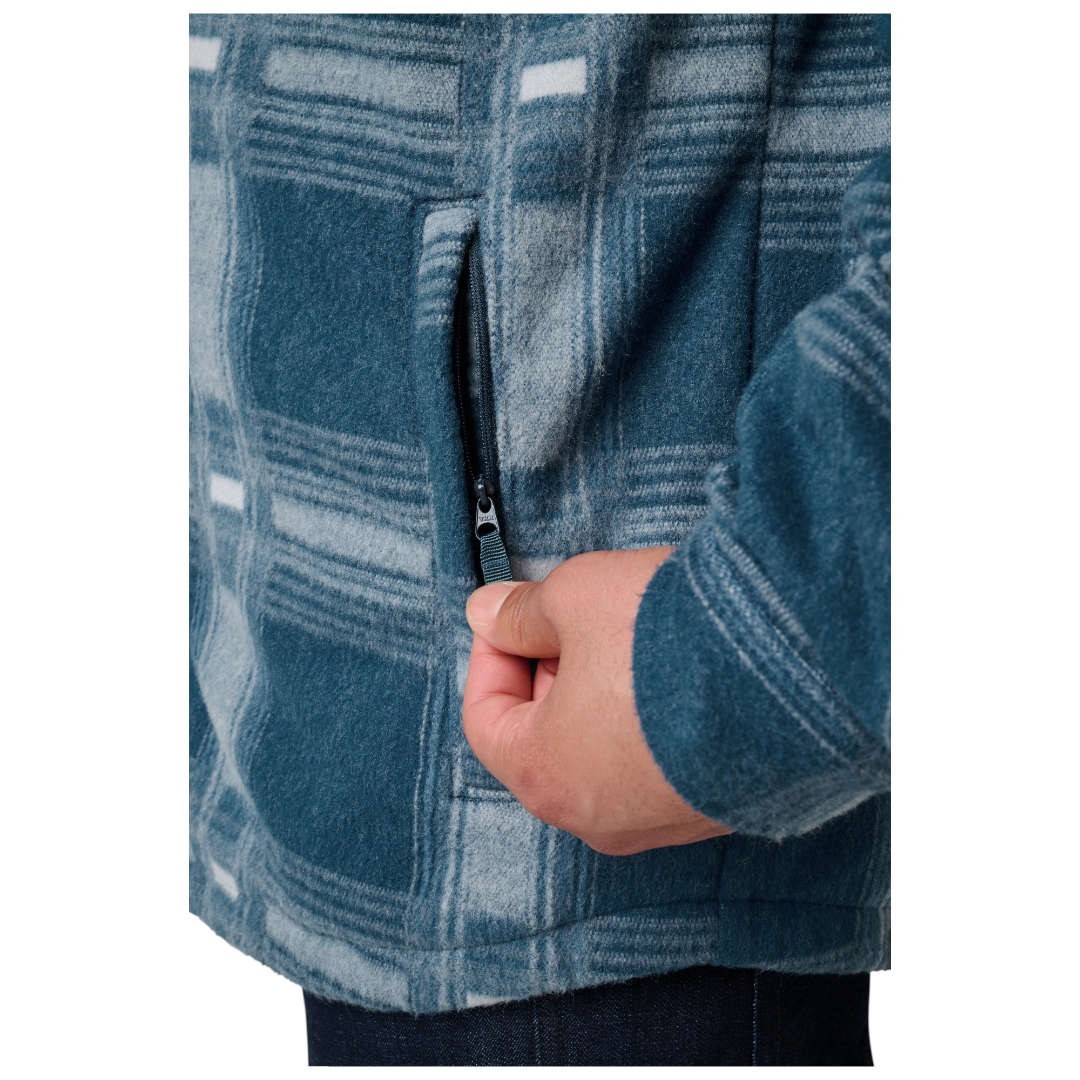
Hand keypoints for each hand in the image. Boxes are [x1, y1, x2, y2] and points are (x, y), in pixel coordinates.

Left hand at [462, 547, 732, 855]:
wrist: (800, 664)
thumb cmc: (670, 635)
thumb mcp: (576, 597)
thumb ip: (520, 612)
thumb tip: (488, 613)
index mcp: (546, 776)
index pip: (485, 720)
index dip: (492, 656)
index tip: (513, 617)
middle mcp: (600, 819)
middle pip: (544, 741)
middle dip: (549, 674)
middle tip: (573, 621)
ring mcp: (664, 823)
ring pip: (603, 755)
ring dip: (600, 697)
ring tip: (629, 638)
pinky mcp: (716, 810)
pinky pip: (659, 766)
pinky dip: (650, 722)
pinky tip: (675, 670)